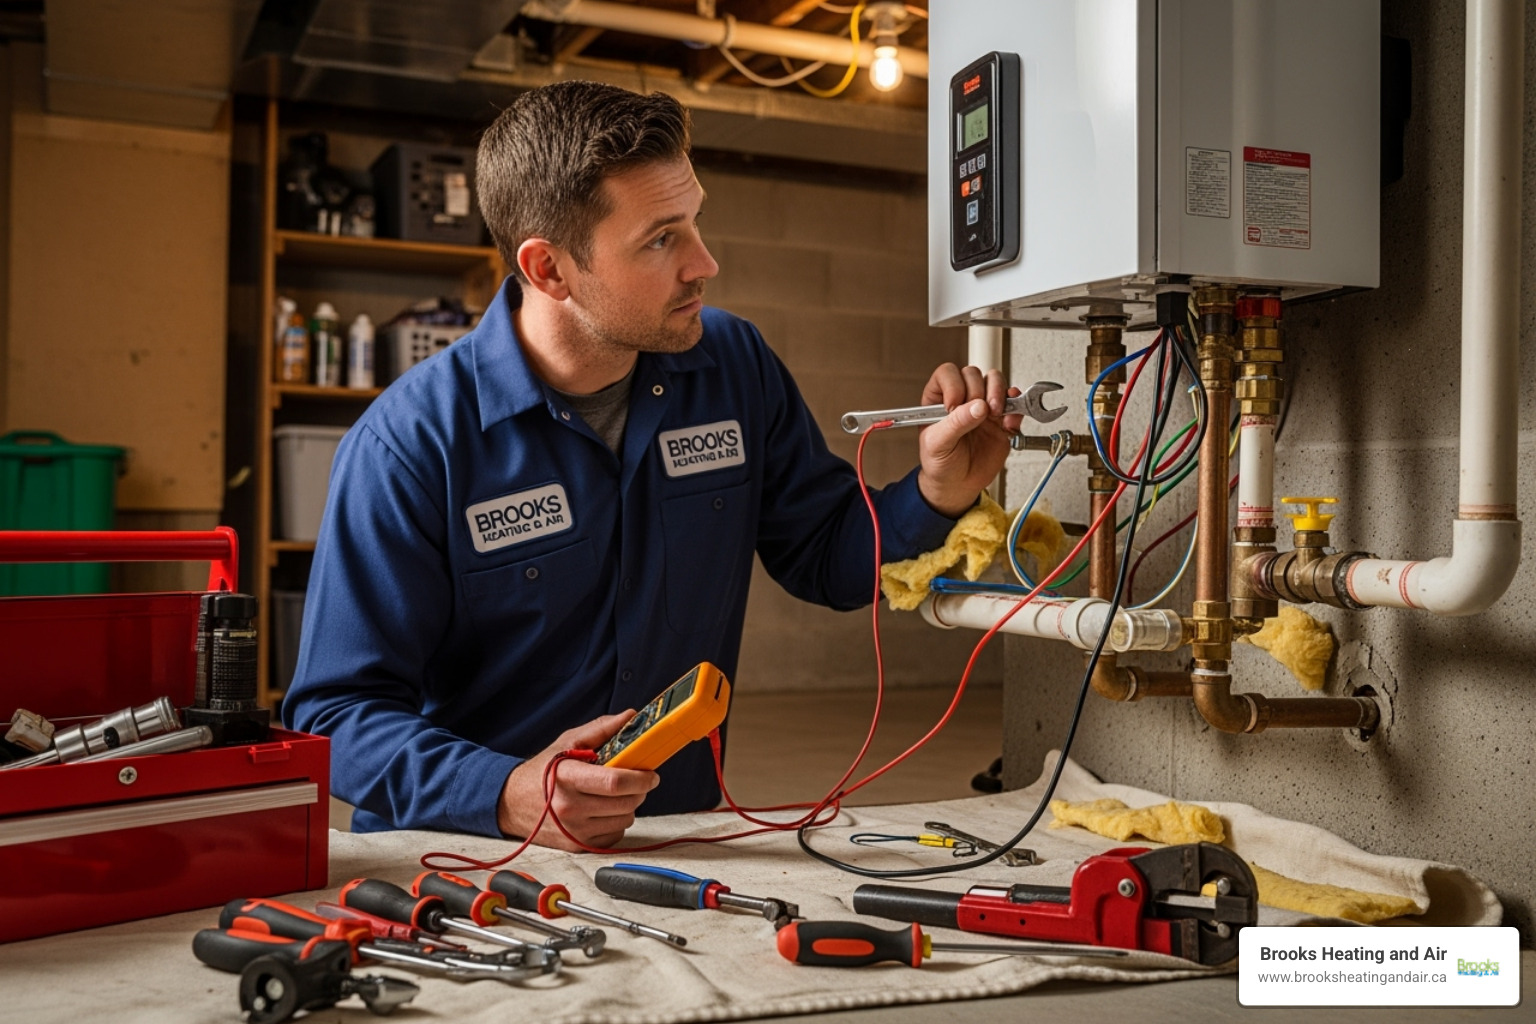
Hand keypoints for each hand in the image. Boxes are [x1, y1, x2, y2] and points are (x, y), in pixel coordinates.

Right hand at [497, 711, 658, 849]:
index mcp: (568, 778)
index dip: (640, 778)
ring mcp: (574, 830)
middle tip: (636, 780)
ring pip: (625, 820)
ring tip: (614, 794)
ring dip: (628, 806)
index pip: (615, 782)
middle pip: (625, 803)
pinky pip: (615, 835)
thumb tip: (631, 716)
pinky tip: (603, 810)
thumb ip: (602, 729)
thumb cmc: (543, 771)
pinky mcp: (577, 846)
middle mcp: (570, 807)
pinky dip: (616, 822)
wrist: (512, 803)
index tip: (651, 773)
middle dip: (639, 790)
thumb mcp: (568, 741)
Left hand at [915, 363, 1022, 516]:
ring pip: (995, 381)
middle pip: (974, 374)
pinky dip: (1016, 409)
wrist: (958, 485)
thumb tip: (977, 406)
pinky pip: (1014, 403)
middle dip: (979, 390)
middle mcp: (962, 398)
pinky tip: (1008, 423)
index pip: (947, 374)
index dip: (954, 385)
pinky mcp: (1002, 419)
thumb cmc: (940, 463)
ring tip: (995, 413)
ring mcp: (983, 406)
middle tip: (978, 412)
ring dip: (998, 393)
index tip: (955, 406)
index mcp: (939, 399)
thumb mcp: (938, 444)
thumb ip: (955, 424)